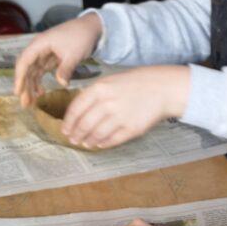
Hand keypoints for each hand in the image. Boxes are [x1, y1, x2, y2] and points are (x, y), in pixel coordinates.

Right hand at [14, 12, 102, 106]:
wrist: (91, 28)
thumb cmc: (80, 37)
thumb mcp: (73, 54)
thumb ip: (65, 69)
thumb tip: (61, 84)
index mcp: (40, 44)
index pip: (24, 62)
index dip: (19, 77)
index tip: (17, 92)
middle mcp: (39, 48)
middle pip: (26, 68)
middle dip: (24, 86)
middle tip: (24, 103)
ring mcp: (44, 53)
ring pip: (33, 72)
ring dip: (30, 86)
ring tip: (31, 102)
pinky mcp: (51, 58)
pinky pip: (41, 71)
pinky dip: (39, 82)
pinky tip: (40, 93)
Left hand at [61, 66, 189, 149]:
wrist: (161, 88)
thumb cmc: (134, 83)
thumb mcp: (110, 81)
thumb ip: (93, 95)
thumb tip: (78, 113)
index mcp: (99, 89)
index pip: (76, 109)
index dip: (68, 122)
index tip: (65, 130)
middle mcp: (107, 103)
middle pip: (84, 124)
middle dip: (76, 134)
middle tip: (73, 140)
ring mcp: (120, 117)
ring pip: (97, 134)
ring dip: (88, 140)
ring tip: (85, 143)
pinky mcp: (132, 128)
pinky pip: (113, 140)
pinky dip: (104, 144)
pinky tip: (99, 144)